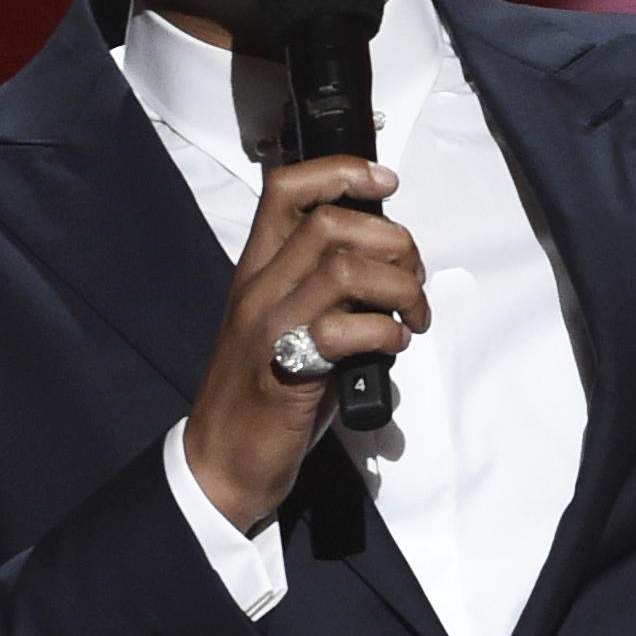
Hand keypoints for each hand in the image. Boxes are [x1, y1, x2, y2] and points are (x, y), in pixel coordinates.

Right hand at [183, 156, 428, 529]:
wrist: (222, 462)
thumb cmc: (263, 396)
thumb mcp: (291, 326)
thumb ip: (328, 291)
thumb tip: (391, 269)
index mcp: (257, 272)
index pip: (285, 191)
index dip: (340, 172)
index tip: (384, 181)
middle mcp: (258, 290)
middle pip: (330, 224)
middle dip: (393, 241)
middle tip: (413, 278)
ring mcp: (268, 328)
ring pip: (343, 268)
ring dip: (399, 287)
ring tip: (412, 316)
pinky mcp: (284, 370)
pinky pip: (343, 330)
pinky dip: (385, 332)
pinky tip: (392, 346)